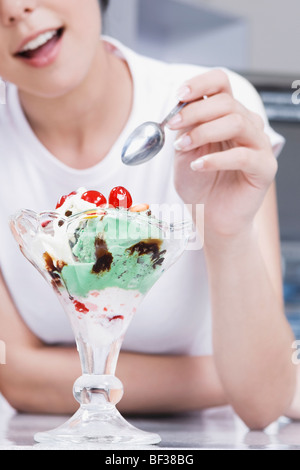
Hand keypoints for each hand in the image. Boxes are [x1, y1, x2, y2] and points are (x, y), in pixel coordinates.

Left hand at [169, 69, 276, 238]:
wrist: (210, 217)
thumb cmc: (199, 184)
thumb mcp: (183, 151)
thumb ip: (184, 129)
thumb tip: (179, 107)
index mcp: (227, 116)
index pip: (221, 83)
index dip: (200, 83)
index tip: (178, 95)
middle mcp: (247, 125)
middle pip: (227, 101)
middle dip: (195, 111)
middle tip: (173, 126)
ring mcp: (259, 145)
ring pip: (237, 122)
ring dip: (204, 132)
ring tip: (183, 148)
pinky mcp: (264, 167)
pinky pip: (243, 155)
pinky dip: (216, 159)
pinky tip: (197, 166)